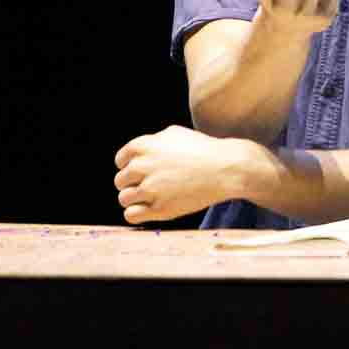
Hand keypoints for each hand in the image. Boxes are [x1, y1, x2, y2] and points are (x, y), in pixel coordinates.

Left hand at [113, 125, 251, 223]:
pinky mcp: (160, 209)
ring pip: (124, 198)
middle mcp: (144, 166)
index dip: (129, 165)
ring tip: (152, 196)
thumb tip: (134, 155)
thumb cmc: (204, 150)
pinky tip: (151, 208)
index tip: (141, 170)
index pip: (121, 159)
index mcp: (145, 146)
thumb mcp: (176, 134)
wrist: (227, 168)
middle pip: (120, 180)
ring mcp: (151, 188)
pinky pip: (131, 215)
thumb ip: (152, 142)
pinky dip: (137, 213)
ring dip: (135, 198)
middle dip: (133, 182)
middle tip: (151, 184)